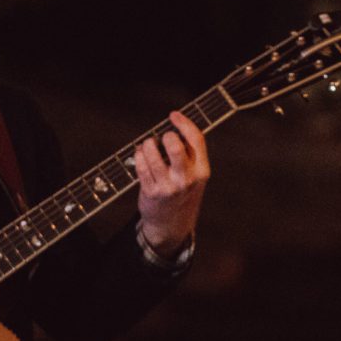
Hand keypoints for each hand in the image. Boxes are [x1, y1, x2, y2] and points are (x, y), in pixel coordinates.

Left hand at [136, 110, 209, 257]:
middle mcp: (186, 179)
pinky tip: (140, 154)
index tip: (174, 115)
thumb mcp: (196, 176)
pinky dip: (139, 155)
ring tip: (148, 145)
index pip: (197, 140)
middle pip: (174, 146)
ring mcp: (168, 186)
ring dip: (147, 144)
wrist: (172, 224)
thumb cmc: (183, 193)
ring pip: (153, 153)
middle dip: (165, 136)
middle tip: (163, 138)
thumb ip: (190, 155)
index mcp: (202, 171)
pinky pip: (141, 166)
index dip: (184, 123)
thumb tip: (177, 127)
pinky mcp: (151, 191)